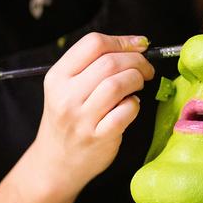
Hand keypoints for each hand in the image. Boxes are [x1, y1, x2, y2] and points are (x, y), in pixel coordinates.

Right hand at [33, 33, 153, 196]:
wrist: (56, 162)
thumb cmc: (68, 119)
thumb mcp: (67, 87)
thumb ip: (93, 65)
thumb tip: (136, 44)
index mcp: (57, 76)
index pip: (93, 43)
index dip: (122, 41)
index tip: (139, 45)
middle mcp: (66, 95)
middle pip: (109, 61)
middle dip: (137, 60)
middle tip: (145, 68)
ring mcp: (81, 118)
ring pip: (118, 84)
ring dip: (137, 79)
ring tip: (139, 84)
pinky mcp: (98, 136)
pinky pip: (126, 111)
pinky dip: (136, 104)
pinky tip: (132, 105)